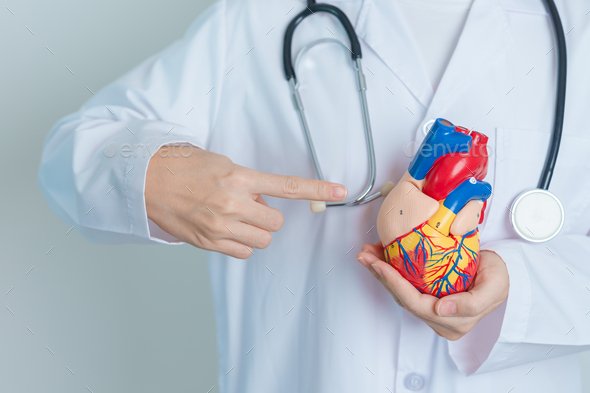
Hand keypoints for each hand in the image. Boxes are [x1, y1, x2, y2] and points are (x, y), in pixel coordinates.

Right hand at [145, 146, 347, 258]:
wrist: (145, 180)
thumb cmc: (181, 167)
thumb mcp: (220, 163)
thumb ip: (247, 182)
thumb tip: (263, 199)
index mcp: (238, 178)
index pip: (287, 186)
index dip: (317, 189)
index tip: (339, 190)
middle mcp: (232, 204)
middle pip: (276, 222)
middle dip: (267, 215)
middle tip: (248, 203)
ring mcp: (220, 226)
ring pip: (261, 239)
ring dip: (255, 230)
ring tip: (233, 216)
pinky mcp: (208, 242)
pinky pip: (243, 252)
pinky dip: (240, 243)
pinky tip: (225, 229)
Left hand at [356, 243, 508, 339]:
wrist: (501, 271)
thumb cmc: (499, 278)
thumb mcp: (493, 289)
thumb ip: (471, 304)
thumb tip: (441, 310)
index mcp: (452, 322)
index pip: (415, 303)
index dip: (395, 284)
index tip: (380, 265)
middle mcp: (437, 317)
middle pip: (401, 297)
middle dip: (380, 275)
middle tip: (365, 256)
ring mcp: (430, 307)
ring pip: (399, 290)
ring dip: (380, 271)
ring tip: (367, 254)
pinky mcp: (426, 294)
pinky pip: (404, 283)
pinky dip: (389, 269)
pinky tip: (379, 255)